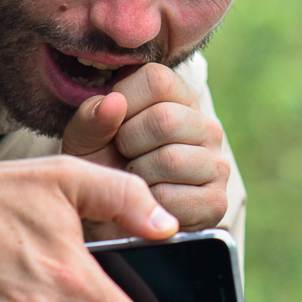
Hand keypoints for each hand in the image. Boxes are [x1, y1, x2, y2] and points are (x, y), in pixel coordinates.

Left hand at [62, 63, 229, 231]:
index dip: (125, 103)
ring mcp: (217, 164)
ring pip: (171, 159)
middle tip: (125, 158)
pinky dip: (149, 204)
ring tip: (136, 180)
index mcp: (179, 99)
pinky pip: (174, 197)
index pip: (157, 80)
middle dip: (129, 144)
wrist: (111, 221)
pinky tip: (149, 204)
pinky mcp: (216, 202)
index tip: (116, 126)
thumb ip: (92, 117)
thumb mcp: (85, 138)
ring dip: (139, 176)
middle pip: (165, 120)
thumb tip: (114, 103)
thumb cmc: (102, 169)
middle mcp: (206, 127)